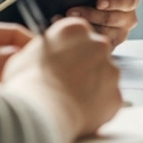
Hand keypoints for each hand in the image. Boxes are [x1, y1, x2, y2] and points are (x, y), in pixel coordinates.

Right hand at [3, 17, 122, 139]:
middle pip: (95, 53)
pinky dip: (97, 107)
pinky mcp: (116, 95)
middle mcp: (98, 45)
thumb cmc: (27, 84)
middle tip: (67, 83)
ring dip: (93, 87)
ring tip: (70, 102)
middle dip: (84, 66)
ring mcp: (110, 70)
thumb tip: (45, 56)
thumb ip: (45, 50)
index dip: (69, 49)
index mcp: (75, 29)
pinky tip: (79, 114)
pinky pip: (108, 100)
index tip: (62, 61)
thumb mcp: (27, 56)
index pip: (77, 33)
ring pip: (104, 77)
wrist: (40, 113)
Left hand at [64, 0, 139, 47]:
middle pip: (112, 18)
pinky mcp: (108, 47)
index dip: (114, 1)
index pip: (128, 0)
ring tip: (63, 21)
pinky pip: (95, 45)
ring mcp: (119, 35)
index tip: (98, 3)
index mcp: (129, 1)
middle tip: (71, 12)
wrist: (85, 9)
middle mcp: (128, 19)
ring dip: (81, 27)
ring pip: (103, 33)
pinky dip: (78, 38)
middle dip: (90, 14)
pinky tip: (65, 32)